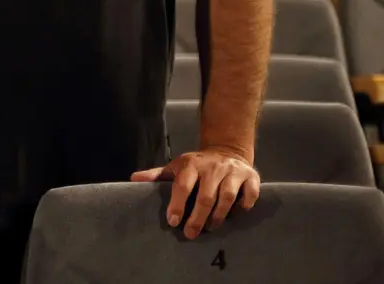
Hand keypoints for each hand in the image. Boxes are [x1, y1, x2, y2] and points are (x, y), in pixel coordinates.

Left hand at [132, 148, 260, 237]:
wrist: (227, 150)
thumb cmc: (197, 165)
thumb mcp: (176, 167)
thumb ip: (157, 175)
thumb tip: (133, 179)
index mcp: (191, 165)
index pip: (182, 185)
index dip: (177, 204)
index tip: (173, 222)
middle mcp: (212, 167)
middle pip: (205, 196)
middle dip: (198, 217)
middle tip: (191, 234)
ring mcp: (233, 171)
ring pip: (227, 196)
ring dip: (218, 215)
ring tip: (210, 227)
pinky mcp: (251, 176)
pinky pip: (250, 194)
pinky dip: (244, 205)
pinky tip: (236, 215)